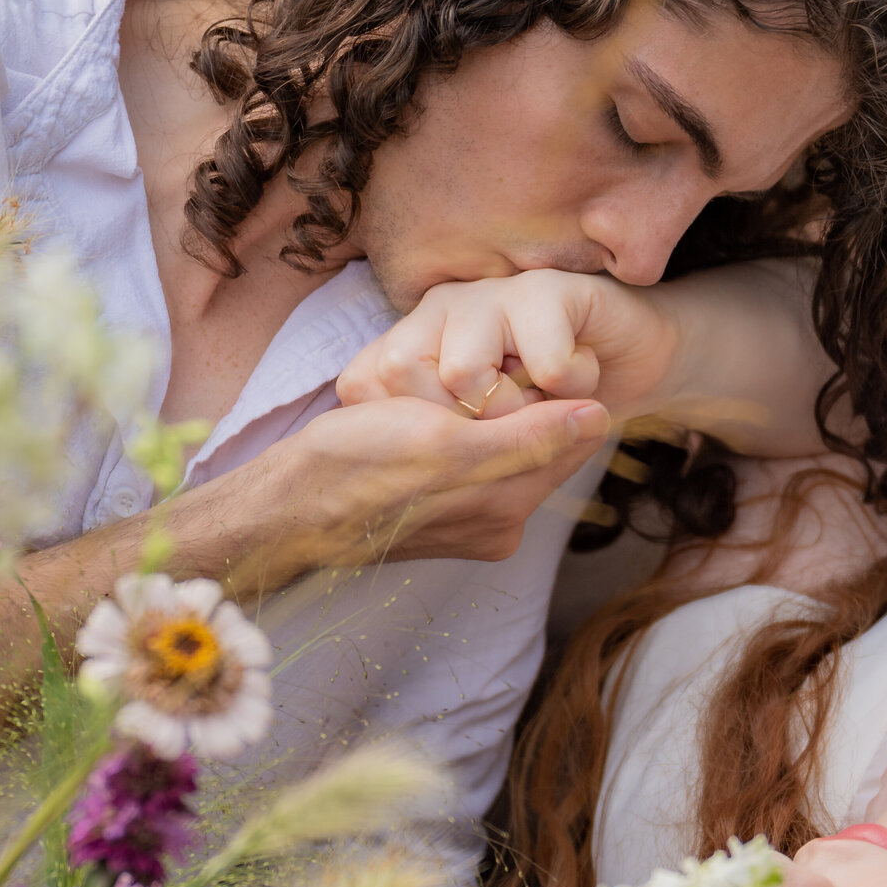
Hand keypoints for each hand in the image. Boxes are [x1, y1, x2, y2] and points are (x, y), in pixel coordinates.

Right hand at [235, 391, 610, 584]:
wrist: (288, 510)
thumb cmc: (357, 466)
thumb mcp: (447, 442)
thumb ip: (528, 437)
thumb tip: (598, 417)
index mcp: (506, 509)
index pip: (569, 439)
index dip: (553, 392)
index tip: (519, 359)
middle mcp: (499, 525)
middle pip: (540, 448)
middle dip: (519, 406)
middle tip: (477, 371)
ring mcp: (472, 527)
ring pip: (507, 454)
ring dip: (488, 419)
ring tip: (443, 397)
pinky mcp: (444, 522)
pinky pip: (475, 470)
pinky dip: (462, 440)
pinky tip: (428, 423)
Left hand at [336, 270, 679, 422]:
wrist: (639, 357)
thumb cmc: (552, 408)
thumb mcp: (484, 444)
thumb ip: (438, 449)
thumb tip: (395, 477)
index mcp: (412, 340)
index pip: (366, 384)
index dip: (413, 431)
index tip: (468, 443)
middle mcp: (438, 310)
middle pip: (404, 375)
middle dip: (465, 428)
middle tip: (514, 422)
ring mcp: (488, 293)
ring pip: (462, 373)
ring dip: (517, 412)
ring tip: (545, 400)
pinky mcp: (545, 290)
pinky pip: (544, 366)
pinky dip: (573, 388)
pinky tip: (583, 372)